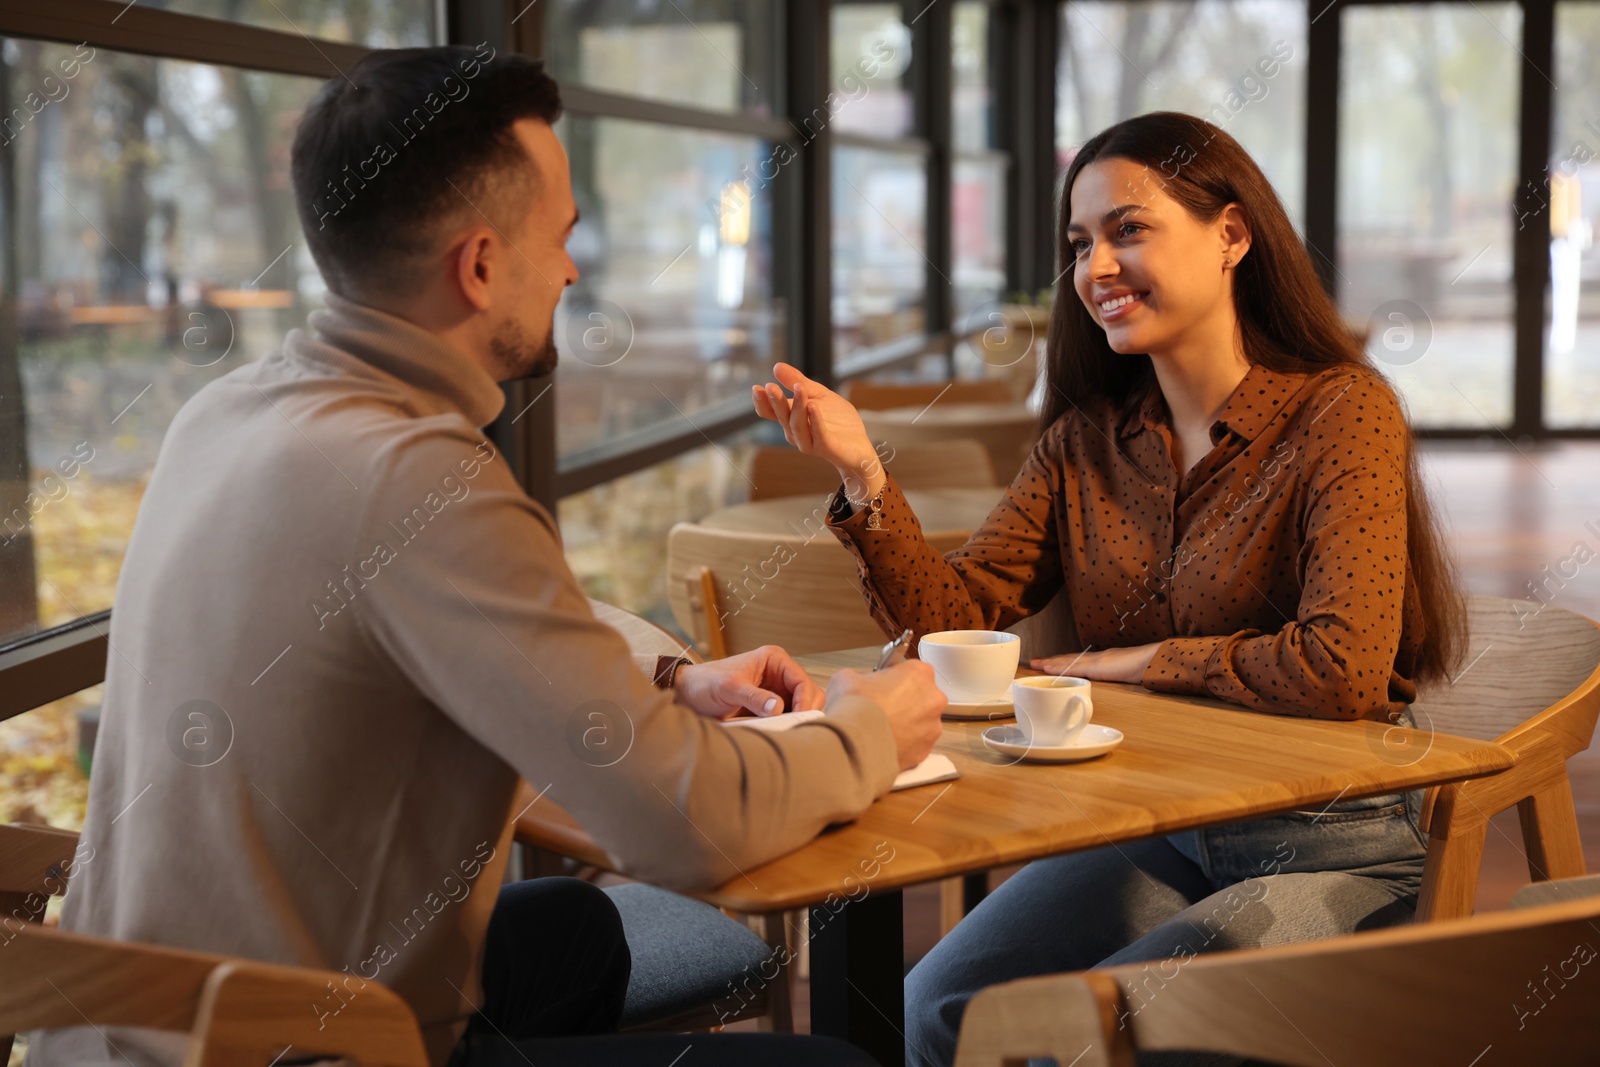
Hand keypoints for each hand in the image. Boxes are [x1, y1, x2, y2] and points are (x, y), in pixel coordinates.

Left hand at [673, 645, 826, 719]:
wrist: (687, 695)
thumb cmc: (705, 683)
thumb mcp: (727, 688)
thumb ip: (752, 696)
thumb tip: (778, 708)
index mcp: (774, 660)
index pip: (802, 680)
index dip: (805, 700)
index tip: (800, 719)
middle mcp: (779, 674)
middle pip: (809, 693)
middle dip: (806, 711)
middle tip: (797, 730)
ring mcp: (776, 691)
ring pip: (802, 708)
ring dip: (800, 720)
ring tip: (791, 734)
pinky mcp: (770, 708)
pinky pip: (789, 718)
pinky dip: (790, 727)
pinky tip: (783, 736)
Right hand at [751, 362, 884, 503]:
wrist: (859, 444)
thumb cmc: (838, 421)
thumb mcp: (819, 395)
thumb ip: (798, 382)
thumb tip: (777, 366)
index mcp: (791, 419)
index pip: (771, 412)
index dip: (762, 402)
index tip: (757, 388)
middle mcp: (795, 432)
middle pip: (782, 416)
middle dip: (776, 402)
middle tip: (769, 386)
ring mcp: (809, 442)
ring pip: (797, 425)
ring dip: (797, 406)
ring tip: (798, 388)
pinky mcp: (825, 447)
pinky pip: (818, 434)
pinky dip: (815, 420)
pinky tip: (813, 406)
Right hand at [827, 660, 946, 770]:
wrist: (854, 743)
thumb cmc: (855, 708)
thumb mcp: (846, 678)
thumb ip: (859, 677)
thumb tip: (856, 683)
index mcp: (918, 673)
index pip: (911, 670)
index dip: (894, 678)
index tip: (883, 685)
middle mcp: (933, 699)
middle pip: (919, 696)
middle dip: (903, 701)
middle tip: (881, 707)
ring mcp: (932, 727)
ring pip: (920, 722)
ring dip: (905, 723)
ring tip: (881, 727)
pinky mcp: (925, 750)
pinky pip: (916, 744)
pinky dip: (903, 743)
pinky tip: (885, 742)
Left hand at [1031, 644, 1160, 683]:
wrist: (1157, 660)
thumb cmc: (1148, 669)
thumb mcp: (1130, 674)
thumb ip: (1121, 677)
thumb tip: (1116, 686)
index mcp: (1106, 660)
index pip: (1081, 661)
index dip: (1065, 662)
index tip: (1051, 663)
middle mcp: (1099, 657)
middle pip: (1071, 658)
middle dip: (1052, 661)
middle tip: (1034, 662)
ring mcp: (1098, 660)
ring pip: (1069, 661)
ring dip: (1051, 663)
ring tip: (1035, 664)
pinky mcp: (1098, 665)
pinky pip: (1073, 667)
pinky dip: (1059, 667)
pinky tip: (1048, 669)